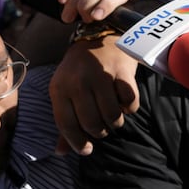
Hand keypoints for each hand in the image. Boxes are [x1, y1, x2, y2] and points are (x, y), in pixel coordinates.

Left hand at [50, 37, 141, 154]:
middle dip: (99, 131)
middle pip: (91, 123)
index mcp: (59, 88)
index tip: (87, 150)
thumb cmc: (81, 72)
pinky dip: (129, 107)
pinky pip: (129, 102)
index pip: (66, 124)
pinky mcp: (121, 71)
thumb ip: (66, 122)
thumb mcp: (66, 92)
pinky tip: (123, 101)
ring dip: (115, 121)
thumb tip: (61, 152)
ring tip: (113, 115)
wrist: (100, 37)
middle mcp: (78, 82)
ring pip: (111, 116)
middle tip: (102, 126)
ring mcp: (100, 75)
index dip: (77, 142)